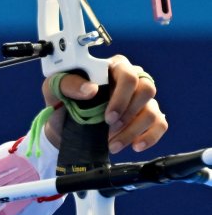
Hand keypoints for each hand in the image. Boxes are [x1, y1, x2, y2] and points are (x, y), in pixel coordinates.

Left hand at [42, 55, 166, 153]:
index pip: (128, 74)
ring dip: (132, 131)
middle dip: (129, 114)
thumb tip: (90, 89)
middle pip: (147, 90)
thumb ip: (68, 83)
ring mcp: (141, 99)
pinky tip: (135, 146)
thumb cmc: (61, 102)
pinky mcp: (147, 117)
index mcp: (111, 67)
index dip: (121, 97)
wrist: (63, 127)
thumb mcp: (54, 89)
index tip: (107, 117)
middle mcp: (131, 80)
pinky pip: (160, 124)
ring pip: (152, 111)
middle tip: (109, 129)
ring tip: (112, 144)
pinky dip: (150, 137)